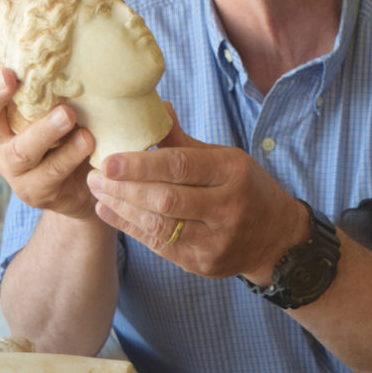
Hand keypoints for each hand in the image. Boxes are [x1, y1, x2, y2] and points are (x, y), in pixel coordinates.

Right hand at [0, 42, 96, 218]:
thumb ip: (64, 82)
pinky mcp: (37, 191)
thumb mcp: (69, 104)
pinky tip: (87, 140)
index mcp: (5, 113)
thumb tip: (82, 35)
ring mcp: (17, 168)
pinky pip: (51, 173)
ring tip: (68, 114)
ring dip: (44, 130)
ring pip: (22, 150)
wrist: (92, 184)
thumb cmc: (78, 133)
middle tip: (10, 76)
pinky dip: (70, 155)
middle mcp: (4, 139)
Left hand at [86, 108, 308, 279]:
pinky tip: (110, 211)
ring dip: (122, 208)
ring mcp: (216, 241)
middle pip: (166, 199)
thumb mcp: (225, 159)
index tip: (108, 161)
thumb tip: (156, 108)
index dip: (141, 164)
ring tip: (98, 191)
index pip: (181, 167)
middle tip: (95, 176)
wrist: (276, 238)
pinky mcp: (203, 264)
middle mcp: (227, 208)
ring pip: (159, 226)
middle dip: (125, 188)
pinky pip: (159, 246)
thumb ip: (185, 142)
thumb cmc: (246, 188)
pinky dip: (130, 228)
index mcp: (233, 173)